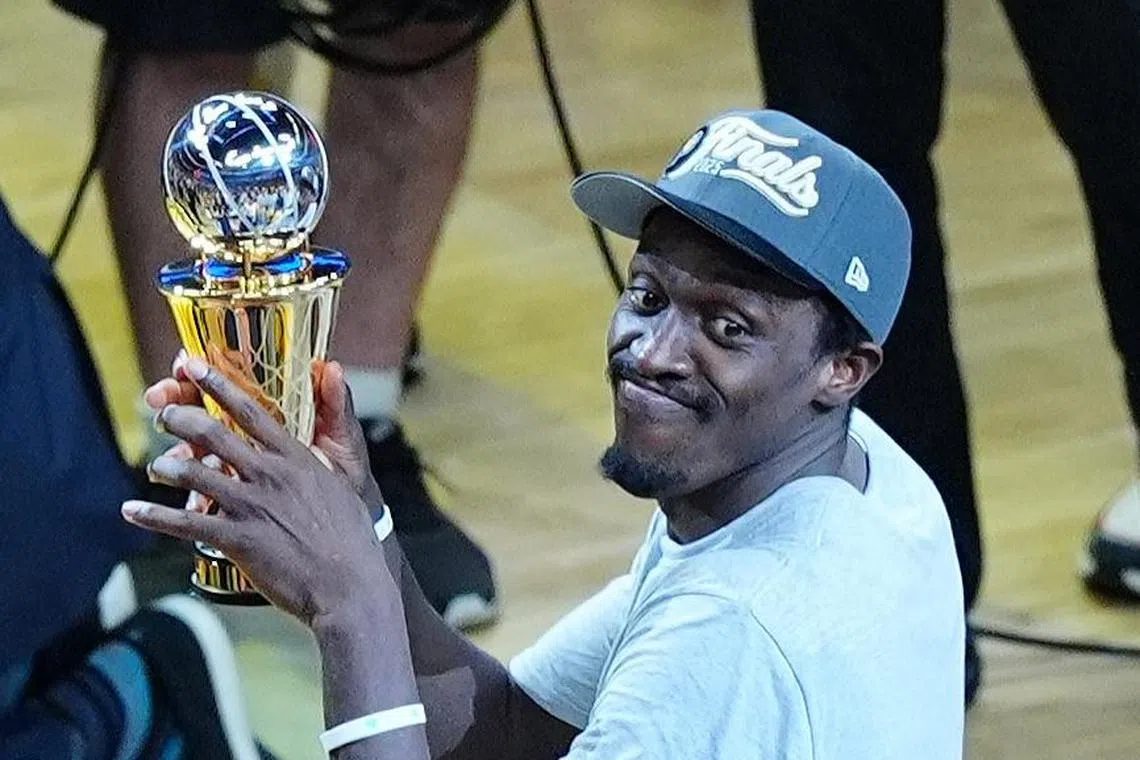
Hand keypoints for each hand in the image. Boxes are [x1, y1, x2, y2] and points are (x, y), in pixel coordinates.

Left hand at [124, 356, 392, 627]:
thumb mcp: (343, 482)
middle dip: (181, 418)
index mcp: (295, 459)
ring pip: (194, 473)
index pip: (251, 411)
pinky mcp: (237, 539)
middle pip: (214, 433)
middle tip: (164, 414)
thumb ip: (328, 447)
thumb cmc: (351, 537)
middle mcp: (269, 474)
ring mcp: (251, 505)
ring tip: (154, 466)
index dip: (219, 385)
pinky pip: (186, 523)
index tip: (194, 366)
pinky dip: (154, 517)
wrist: (349, 583)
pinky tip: (132, 512)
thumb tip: (331, 408)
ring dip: (166, 467)